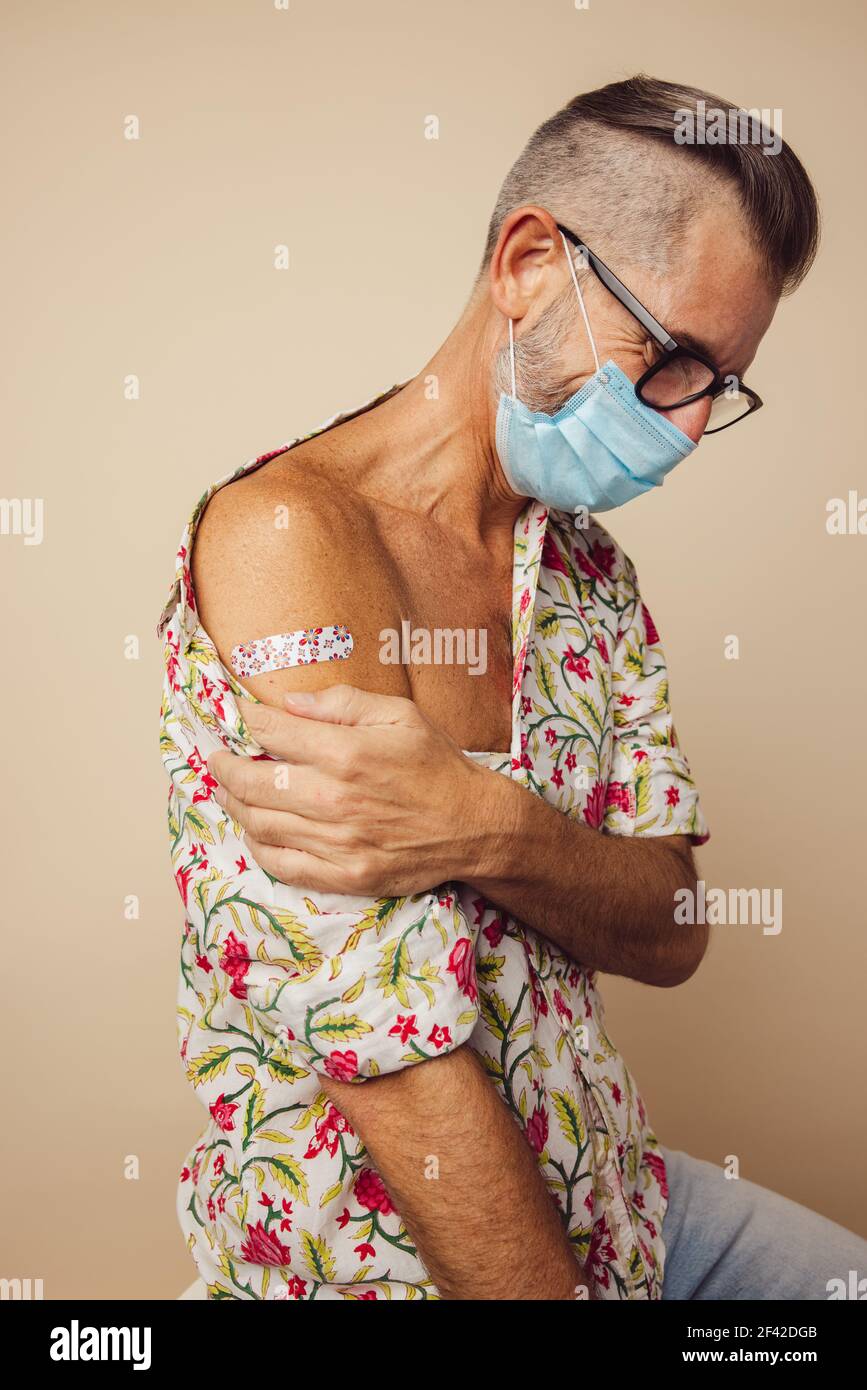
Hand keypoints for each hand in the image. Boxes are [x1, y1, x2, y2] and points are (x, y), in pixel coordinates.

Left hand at [207, 685, 505, 895]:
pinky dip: (258, 846)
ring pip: (260, 823)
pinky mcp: (344, 875)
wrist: (475, 827)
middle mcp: (335, 800)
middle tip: (217, 757)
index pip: (274, 731)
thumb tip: (292, 702)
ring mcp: (337, 843)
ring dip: (235, 804)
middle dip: (225, 765)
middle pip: (254, 782)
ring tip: (228, 789)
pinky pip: (282, 864)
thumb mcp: (400, 715)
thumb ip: (343, 704)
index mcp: (347, 753)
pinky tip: (254, 829)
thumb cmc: (437, 766)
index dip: (247, 718)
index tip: (238, 713)